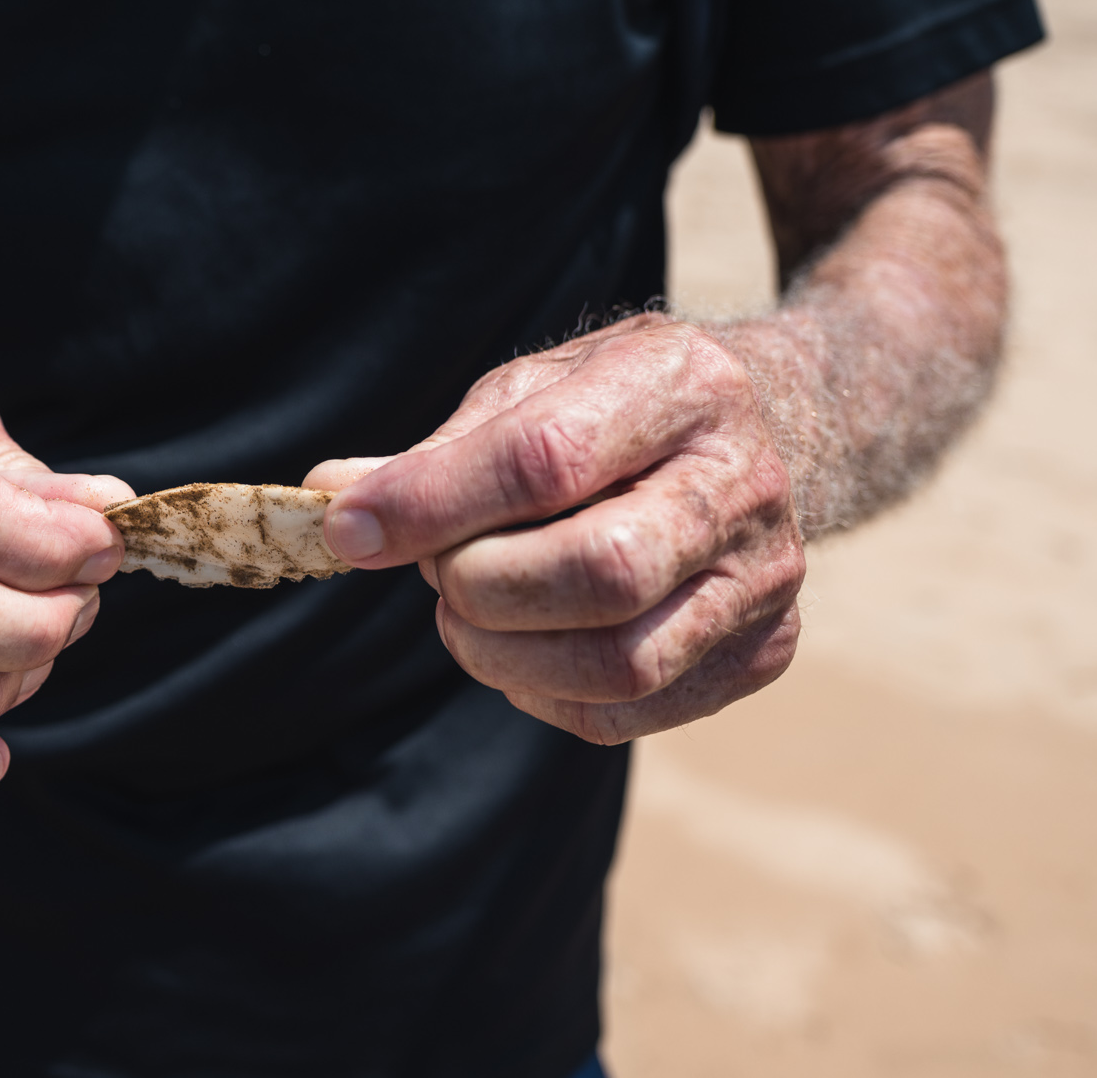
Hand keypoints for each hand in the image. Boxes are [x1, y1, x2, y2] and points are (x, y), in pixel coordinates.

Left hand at [305, 315, 801, 744]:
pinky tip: (525, 648)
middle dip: (480, 586)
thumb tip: (330, 496)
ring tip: (468, 614)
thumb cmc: (614, 408)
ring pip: (619, 663)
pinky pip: (628, 713)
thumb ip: (438, 450)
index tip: (350, 528)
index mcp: (682, 383)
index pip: (545, 460)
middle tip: (440, 572)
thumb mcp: (533, 390)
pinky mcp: (763, 650)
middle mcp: (744, 481)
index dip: (432, 504)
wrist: (760, 432)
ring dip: (503, 655)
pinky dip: (544, 694)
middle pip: (600, 572)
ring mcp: (766, 576)